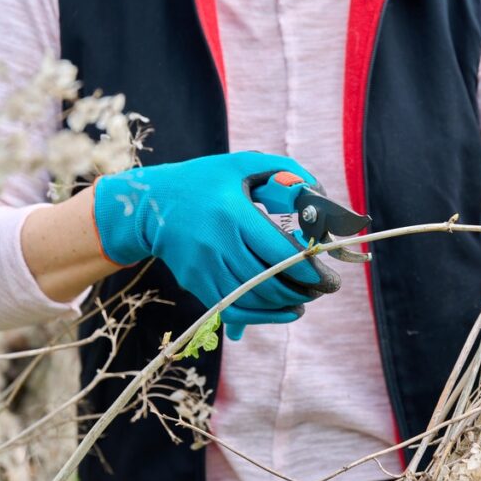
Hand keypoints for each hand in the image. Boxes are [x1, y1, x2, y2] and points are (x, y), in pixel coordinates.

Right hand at [93, 152, 339, 339]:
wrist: (152, 205)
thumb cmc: (206, 181)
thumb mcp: (243, 165)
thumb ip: (286, 171)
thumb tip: (319, 192)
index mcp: (232, 213)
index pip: (277, 252)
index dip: (307, 270)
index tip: (327, 276)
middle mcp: (216, 244)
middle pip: (268, 281)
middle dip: (303, 290)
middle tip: (325, 288)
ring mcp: (204, 268)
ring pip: (253, 300)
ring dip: (286, 305)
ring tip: (306, 298)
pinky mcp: (196, 284)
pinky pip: (234, 309)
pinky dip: (263, 316)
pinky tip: (285, 311)